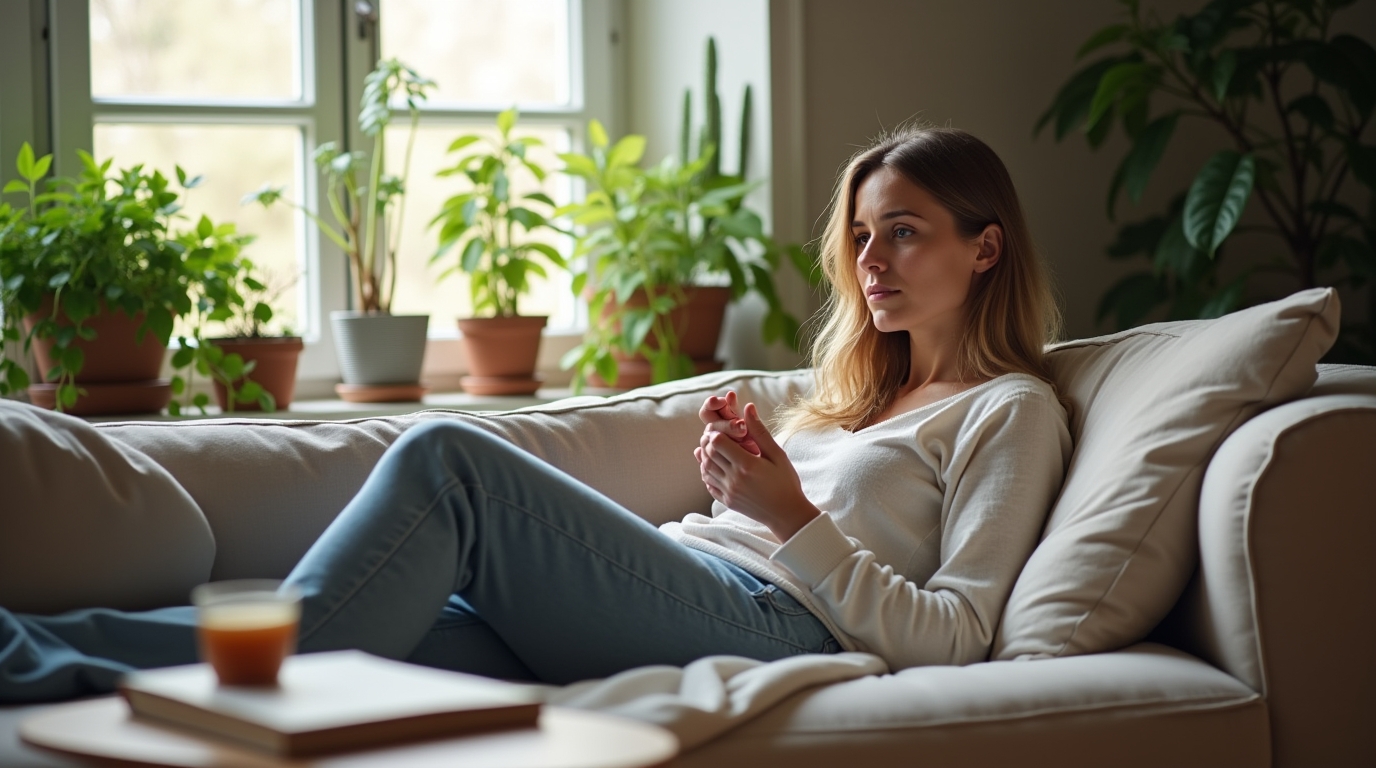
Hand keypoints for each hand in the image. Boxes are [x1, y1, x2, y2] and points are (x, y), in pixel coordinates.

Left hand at [694, 401, 819, 541]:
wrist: (787, 514)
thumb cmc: (786, 482)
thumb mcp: (777, 454)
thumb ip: (759, 432)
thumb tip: (748, 407)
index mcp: (747, 465)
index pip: (718, 442)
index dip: (716, 432)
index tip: (723, 429)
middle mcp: (734, 479)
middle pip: (708, 453)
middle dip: (708, 441)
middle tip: (716, 436)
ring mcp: (728, 492)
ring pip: (705, 468)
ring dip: (705, 456)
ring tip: (714, 448)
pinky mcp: (726, 501)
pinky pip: (708, 483)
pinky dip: (706, 472)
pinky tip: (713, 465)